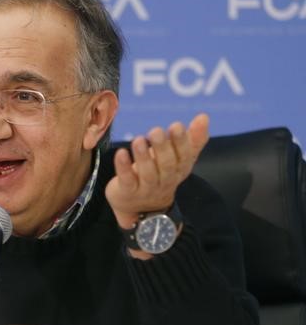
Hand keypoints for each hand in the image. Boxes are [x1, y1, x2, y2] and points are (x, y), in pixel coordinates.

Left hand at [105, 113, 209, 258]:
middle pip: (166, 165)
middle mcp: (165, 180)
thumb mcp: (177, 159)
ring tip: (139, 140)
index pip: (184, 157)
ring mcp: (146, 188)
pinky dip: (123, 167)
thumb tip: (204, 117)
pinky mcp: (127, 191)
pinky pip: (127, 180)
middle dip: (162, 148)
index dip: (181, 142)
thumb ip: (192, 139)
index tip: (176, 125)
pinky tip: (120, 153)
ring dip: (143, 157)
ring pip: (148, 173)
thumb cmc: (159, 175)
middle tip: (156, 131)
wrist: (138, 207)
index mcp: (179, 170)